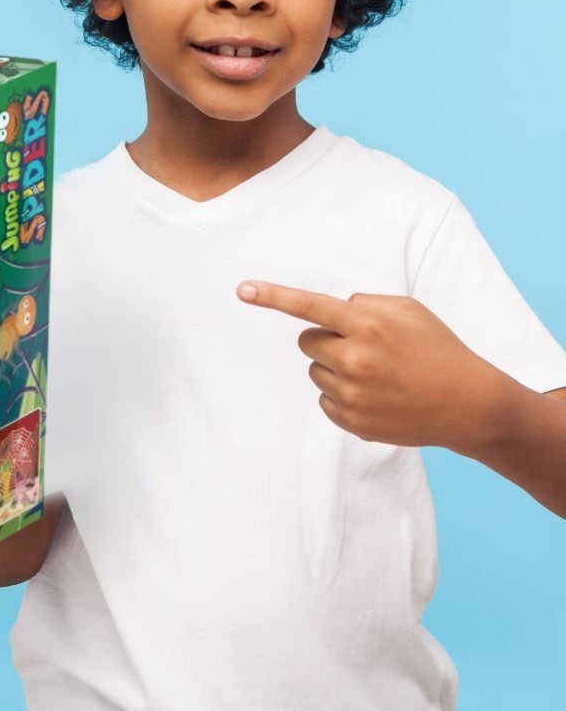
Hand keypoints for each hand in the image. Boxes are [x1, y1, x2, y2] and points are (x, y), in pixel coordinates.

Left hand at [235, 279, 507, 449]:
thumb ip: (364, 303)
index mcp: (367, 326)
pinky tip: (376, 395)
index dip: (273, 296)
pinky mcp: (352, 421)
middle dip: (325, 339)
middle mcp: (355, 360)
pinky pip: (325, 399)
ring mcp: (352, 394)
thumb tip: (329, 310)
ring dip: (336, 367)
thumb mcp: (408, 310)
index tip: (242, 289)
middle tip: (361, 345)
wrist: (468, 404)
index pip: (310, 306)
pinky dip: (342, 394)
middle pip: (306, 340)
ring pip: (315, 370)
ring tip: (377, 373)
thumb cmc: (436, 348)